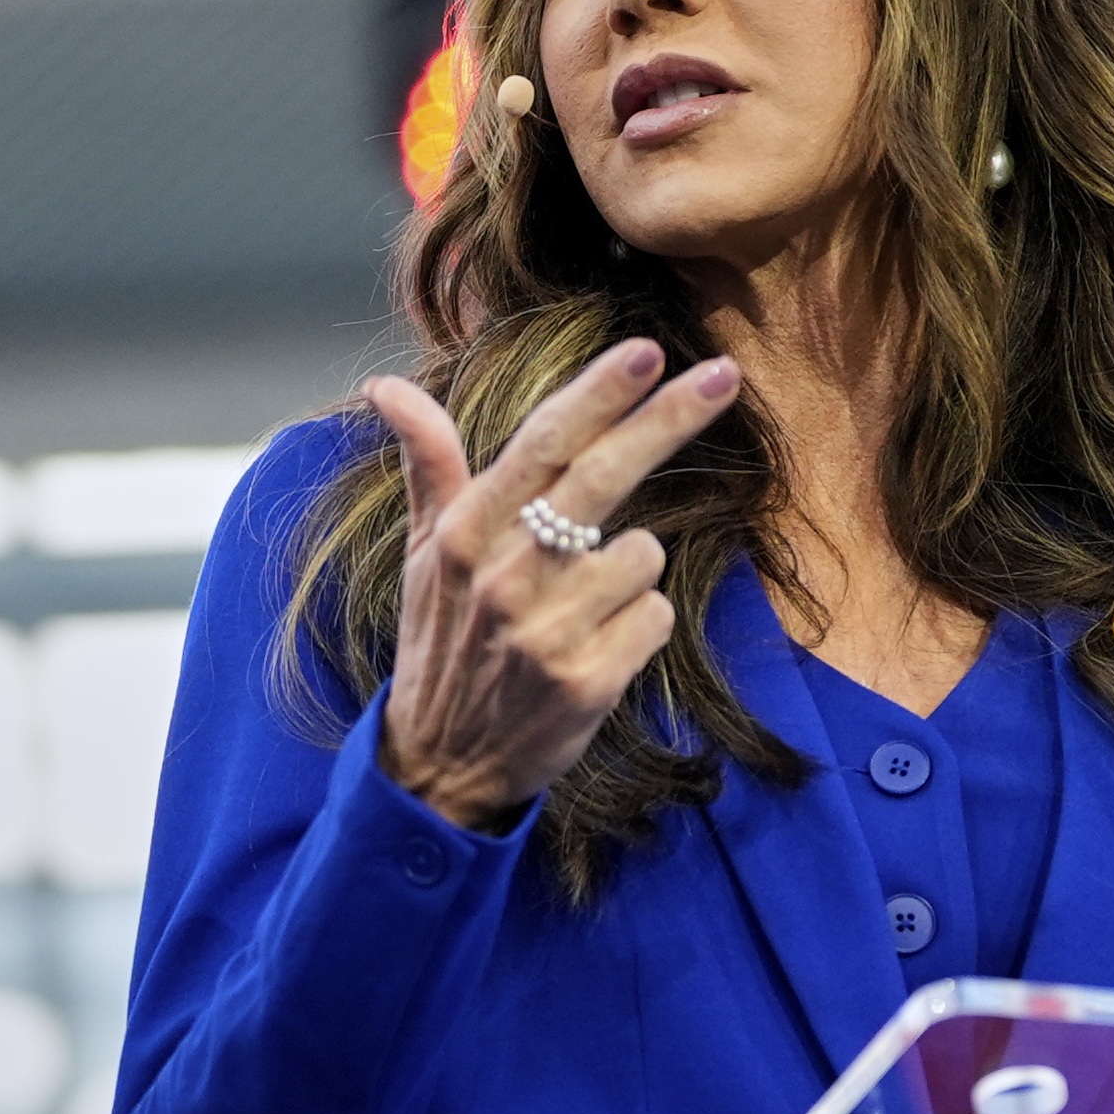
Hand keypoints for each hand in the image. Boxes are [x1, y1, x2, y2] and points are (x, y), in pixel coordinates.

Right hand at [368, 341, 740, 831]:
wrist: (441, 763)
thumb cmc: (442, 644)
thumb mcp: (426, 555)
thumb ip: (428, 465)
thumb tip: (387, 387)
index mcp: (466, 536)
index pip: (542, 445)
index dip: (599, 393)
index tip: (650, 349)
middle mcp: (504, 577)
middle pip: (604, 476)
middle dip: (669, 418)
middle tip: (726, 374)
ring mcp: (545, 632)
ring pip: (642, 553)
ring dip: (628, 574)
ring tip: (581, 610)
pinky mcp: (586, 681)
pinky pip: (656, 617)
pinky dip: (638, 628)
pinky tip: (597, 649)